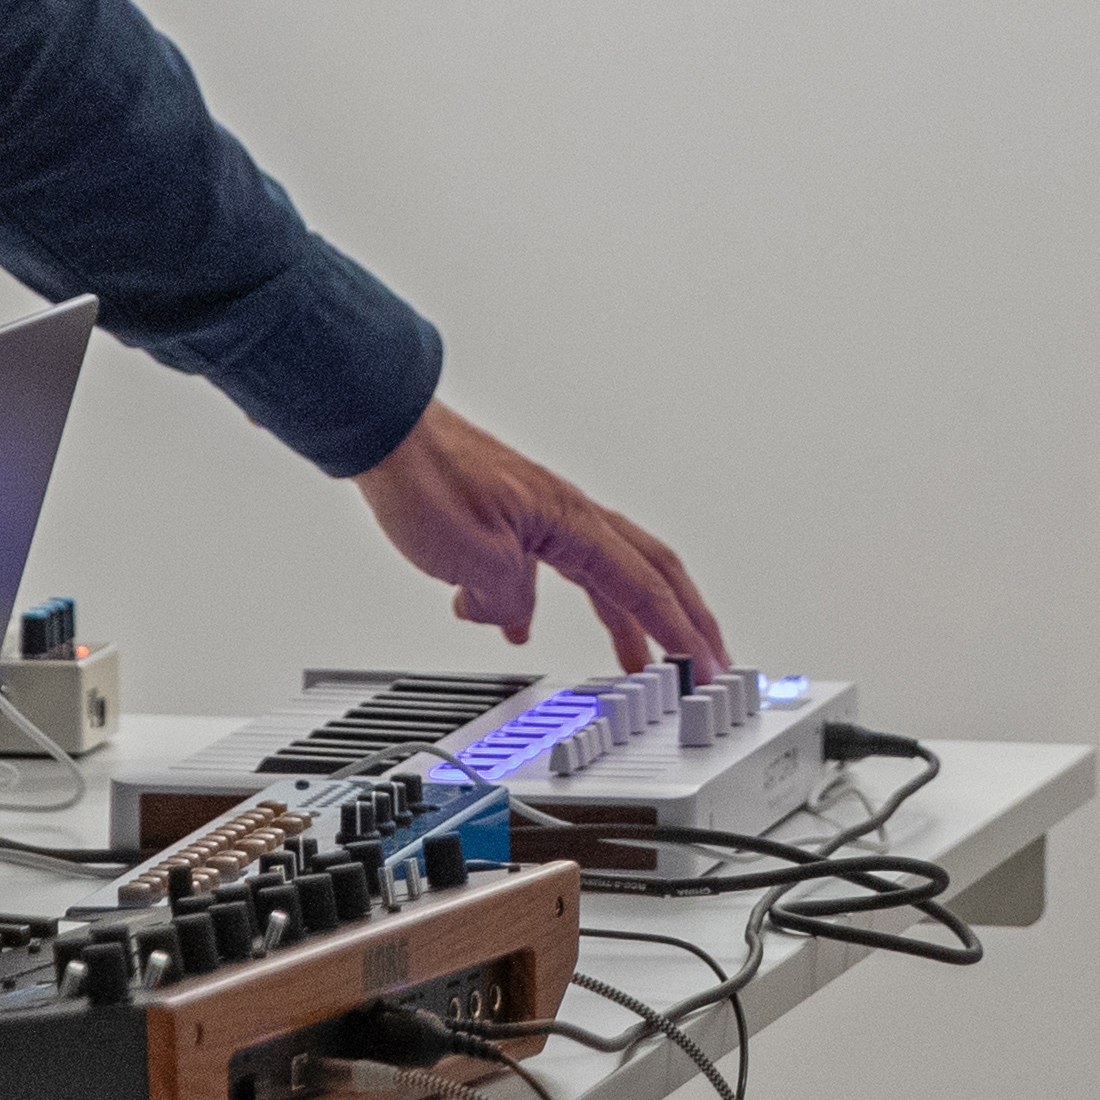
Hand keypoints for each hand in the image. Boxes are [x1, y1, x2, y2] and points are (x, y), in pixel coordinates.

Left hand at [353, 400, 726, 672]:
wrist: (389, 434)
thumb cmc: (429, 478)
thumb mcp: (476, 560)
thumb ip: (509, 601)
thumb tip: (513, 621)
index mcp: (574, 522)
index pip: (643, 586)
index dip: (680, 630)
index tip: (706, 664)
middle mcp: (569, 515)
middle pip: (648, 572)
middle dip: (685, 619)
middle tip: (710, 658)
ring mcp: (544, 516)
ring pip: (603, 573)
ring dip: (627, 619)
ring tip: (640, 662)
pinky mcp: (514, 520)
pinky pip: (552, 569)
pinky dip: (552, 603)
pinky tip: (524, 626)